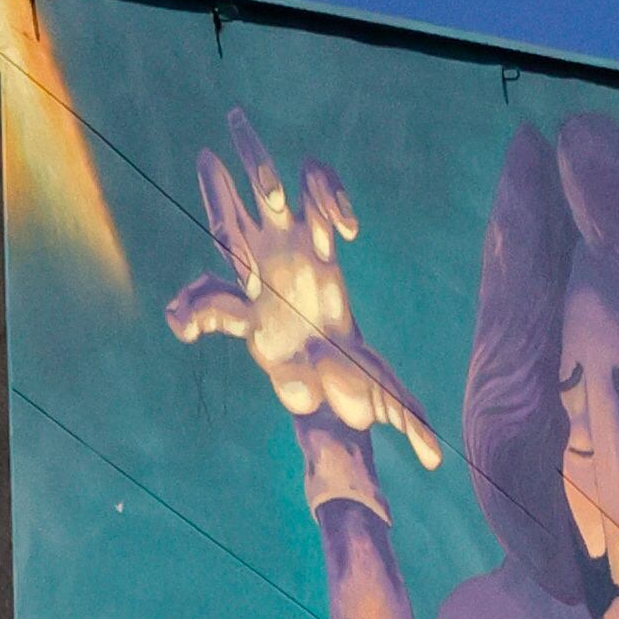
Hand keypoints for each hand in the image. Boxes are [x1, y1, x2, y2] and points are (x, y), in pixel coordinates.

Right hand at [166, 111, 446, 513]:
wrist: (327, 397)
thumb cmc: (360, 385)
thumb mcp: (390, 402)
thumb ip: (412, 424)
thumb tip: (436, 462)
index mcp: (322, 257)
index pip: (322, 199)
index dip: (330, 196)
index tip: (348, 233)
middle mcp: (286, 254)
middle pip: (267, 182)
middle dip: (256, 159)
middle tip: (253, 156)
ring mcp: (255, 273)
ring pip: (227, 215)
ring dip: (214, 189)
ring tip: (205, 156)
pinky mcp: (238, 309)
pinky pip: (209, 298)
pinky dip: (193, 312)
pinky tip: (182, 329)